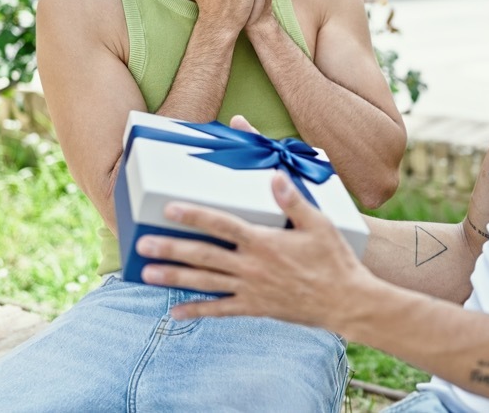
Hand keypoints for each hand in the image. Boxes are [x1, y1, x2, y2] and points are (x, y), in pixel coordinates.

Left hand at [137, 173, 374, 331]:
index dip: (194, 215)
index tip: (169, 209)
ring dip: (174, 277)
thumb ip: (292, 200)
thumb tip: (274, 176)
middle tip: (142, 246)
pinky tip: (175, 311)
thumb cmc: (334, 259)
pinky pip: (221, 309)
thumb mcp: (318, 223)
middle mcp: (252, 266)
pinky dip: (197, 310)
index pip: (221, 225)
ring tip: (147, 274)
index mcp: (264, 241)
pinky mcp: (255, 307)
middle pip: (204, 255)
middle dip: (171, 249)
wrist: (347, 302)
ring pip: (205, 282)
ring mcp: (251, 289)